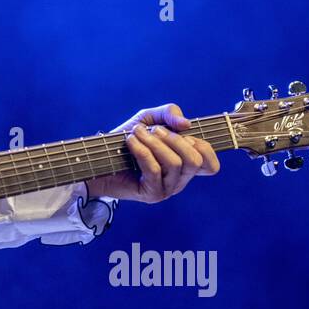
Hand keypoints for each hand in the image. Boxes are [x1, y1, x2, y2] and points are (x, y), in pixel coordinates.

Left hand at [86, 104, 219, 203]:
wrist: (98, 158)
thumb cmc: (127, 139)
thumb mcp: (148, 118)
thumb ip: (169, 114)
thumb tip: (186, 124)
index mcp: (185, 166)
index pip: (210, 165)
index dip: (203, 146)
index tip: (183, 134)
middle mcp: (179, 180)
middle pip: (194, 161)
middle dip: (174, 139)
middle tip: (154, 130)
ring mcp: (166, 189)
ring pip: (175, 164)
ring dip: (154, 142)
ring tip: (136, 133)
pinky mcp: (150, 194)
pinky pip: (154, 169)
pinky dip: (142, 150)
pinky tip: (131, 141)